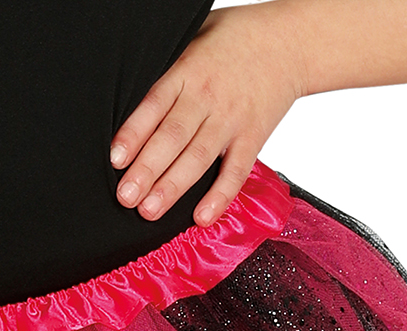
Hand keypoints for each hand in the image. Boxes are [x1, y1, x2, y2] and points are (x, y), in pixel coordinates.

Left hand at [110, 4, 304, 226]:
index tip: (116, 159)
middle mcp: (208, 98)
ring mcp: (232, 120)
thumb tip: (130, 96)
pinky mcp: (253, 138)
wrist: (289, 42)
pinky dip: (220, 196)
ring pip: (198, 158)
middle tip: (127, 197)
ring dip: (172, 187)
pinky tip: (201, 217)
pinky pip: (235, 172)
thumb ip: (168, 69)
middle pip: (173, 138)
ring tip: (149, 210)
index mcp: (188, 72)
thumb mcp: (194, 37)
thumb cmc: (234, 40)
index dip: (134, 134)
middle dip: (147, 170)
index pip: (155, 106)